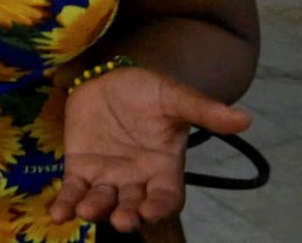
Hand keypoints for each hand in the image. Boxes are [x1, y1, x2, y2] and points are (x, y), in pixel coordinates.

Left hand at [53, 65, 249, 233]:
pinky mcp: (81, 167)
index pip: (166, 197)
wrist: (112, 79)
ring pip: (103, 201)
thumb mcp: (175, 96)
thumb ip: (204, 111)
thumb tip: (244, 119)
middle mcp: (137, 179)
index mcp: (164, 168)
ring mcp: (108, 176)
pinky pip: (74, 190)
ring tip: (85, 213)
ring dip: (95, 209)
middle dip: (127, 215)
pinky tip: (57, 214)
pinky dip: (66, 203)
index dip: (159, 207)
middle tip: (120, 222)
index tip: (148, 212)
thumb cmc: (149, 91)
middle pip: (133, 205)